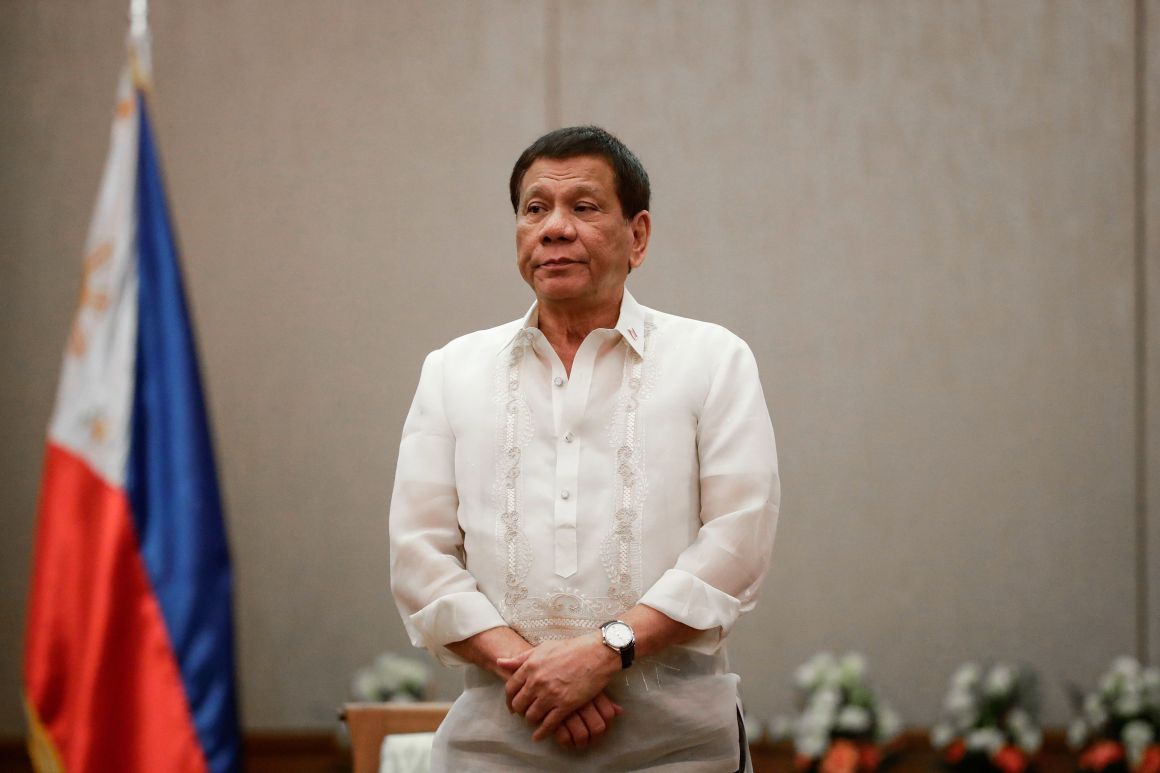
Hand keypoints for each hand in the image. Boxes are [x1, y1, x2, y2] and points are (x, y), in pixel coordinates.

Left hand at [497, 635, 620, 740]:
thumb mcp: (543, 648)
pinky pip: (548, 724)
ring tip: (534, 721)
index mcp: (530, 666)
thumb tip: (500, 662)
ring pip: (532, 716)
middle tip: (524, 714)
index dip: (509, 700)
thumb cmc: (571, 648)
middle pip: (519, 704)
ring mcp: (551, 694)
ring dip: (531, 720)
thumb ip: (520, 658)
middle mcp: (537, 681)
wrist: (596, 653)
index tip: (512, 706)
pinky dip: (541, 733)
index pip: (510, 688)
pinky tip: (538, 736)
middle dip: (520, 711)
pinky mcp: (565, 705)